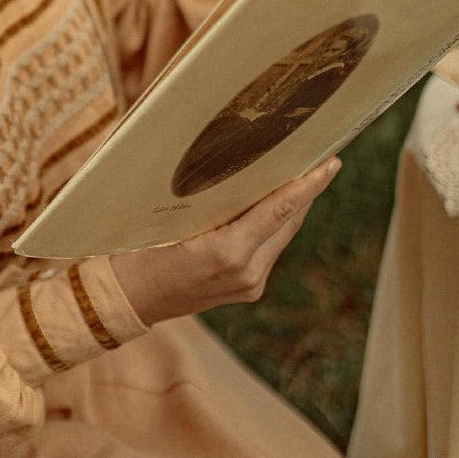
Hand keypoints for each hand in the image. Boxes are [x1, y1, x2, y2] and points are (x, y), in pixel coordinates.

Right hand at [109, 156, 340, 325]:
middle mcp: (248, 273)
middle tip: (320, 158)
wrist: (128, 299)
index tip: (330, 163)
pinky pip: (270, 249)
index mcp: (229, 253)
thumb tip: (243, 169)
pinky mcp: (248, 290)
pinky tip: (273, 205)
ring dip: (292, 207)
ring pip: (282, 235)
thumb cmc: (139, 252)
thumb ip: (213, 201)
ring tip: (302, 176)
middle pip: (289, 222)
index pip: (279, 209)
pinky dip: (274, 225)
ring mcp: (250, 285)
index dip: (308, 185)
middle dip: (306, 191)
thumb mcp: (171, 219)